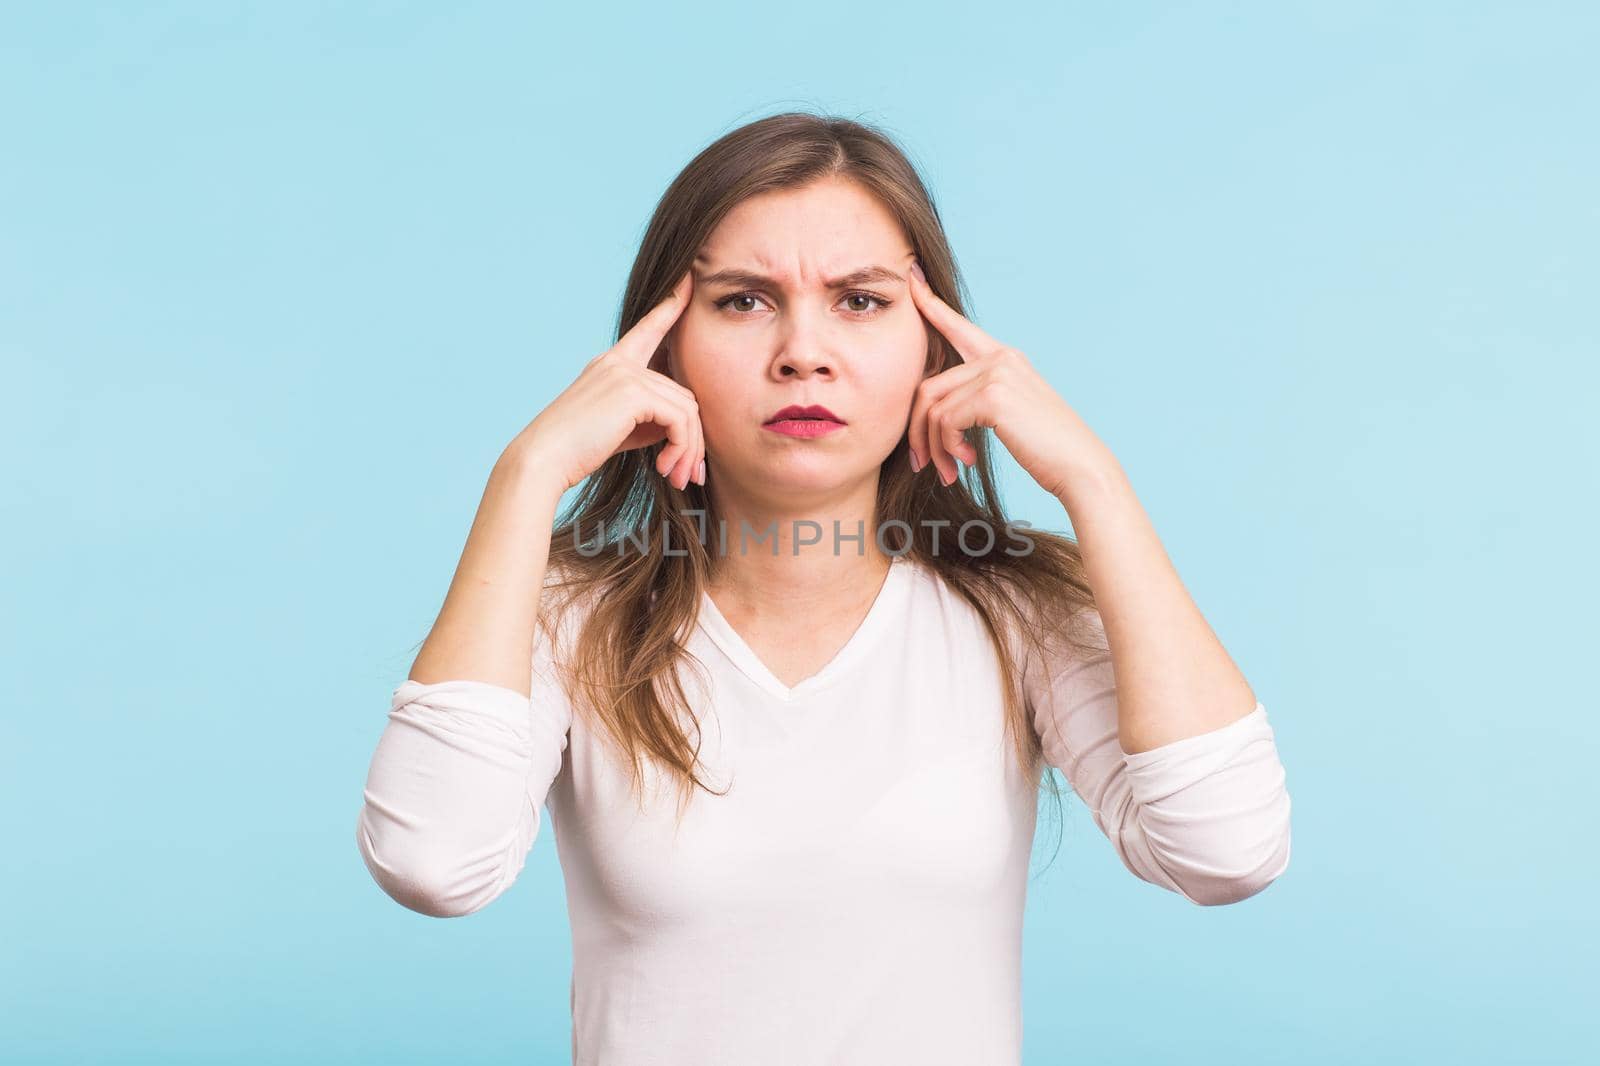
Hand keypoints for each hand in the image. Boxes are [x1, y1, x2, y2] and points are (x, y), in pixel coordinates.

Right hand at [512, 270, 705, 492]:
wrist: (543, 461)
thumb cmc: (575, 452)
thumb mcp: (618, 429)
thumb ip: (648, 418)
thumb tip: (683, 427)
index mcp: (610, 365)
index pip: (648, 329)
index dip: (671, 305)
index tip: (689, 278)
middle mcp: (618, 363)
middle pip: (683, 393)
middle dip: (692, 438)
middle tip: (690, 475)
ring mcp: (625, 373)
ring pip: (687, 409)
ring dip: (688, 448)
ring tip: (678, 478)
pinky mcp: (633, 392)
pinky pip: (680, 419)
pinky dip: (681, 447)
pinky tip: (663, 467)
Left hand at [904, 259, 1111, 498]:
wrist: (1079, 468)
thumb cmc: (1047, 449)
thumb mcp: (1009, 415)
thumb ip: (976, 399)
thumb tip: (932, 409)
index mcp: (1005, 358)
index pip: (957, 326)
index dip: (930, 303)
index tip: (912, 279)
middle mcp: (1000, 357)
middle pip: (928, 385)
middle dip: (918, 430)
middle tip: (924, 463)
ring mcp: (997, 372)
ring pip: (932, 407)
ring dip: (933, 446)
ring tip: (946, 471)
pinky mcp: (994, 396)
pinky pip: (945, 421)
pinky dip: (948, 448)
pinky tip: (966, 462)